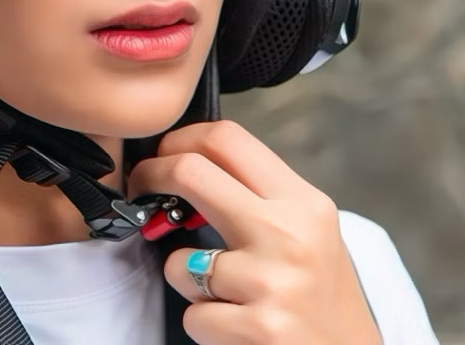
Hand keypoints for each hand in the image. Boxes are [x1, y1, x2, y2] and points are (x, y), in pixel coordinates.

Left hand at [128, 121, 381, 344]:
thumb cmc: (323, 300)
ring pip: (180, 261)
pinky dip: (205, 324)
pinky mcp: (260, 327)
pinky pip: (194, 315)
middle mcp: (290, 233)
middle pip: (191, 171)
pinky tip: (238, 327)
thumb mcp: (308, 233)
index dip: (182, 139)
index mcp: (303, 202)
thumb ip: (257, 198)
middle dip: (152, 175)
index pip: (227, 138)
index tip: (164, 153)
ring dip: (186, 278)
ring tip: (223, 293)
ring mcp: (274, 281)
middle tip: (141, 187)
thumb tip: (188, 164)